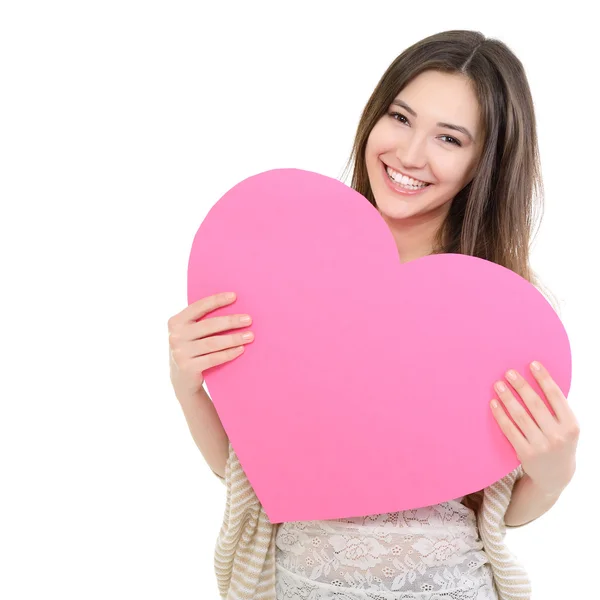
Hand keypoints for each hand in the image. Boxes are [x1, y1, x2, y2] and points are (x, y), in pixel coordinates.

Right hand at [167, 292, 253, 395]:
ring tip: (249, 336)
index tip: (234, 296)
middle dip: (231, 321)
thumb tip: (232, 304)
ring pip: (213, 343)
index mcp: (176, 322)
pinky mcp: (187, 367)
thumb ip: (201, 321)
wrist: (182, 380)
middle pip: (209, 325)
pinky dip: (229, 353)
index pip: (198, 307)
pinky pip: (213, 358)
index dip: (217, 300)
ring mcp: (180, 352)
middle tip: (248, 319)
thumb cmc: (192, 349)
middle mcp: (175, 336)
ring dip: (234, 338)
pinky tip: (241, 349)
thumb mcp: (189, 333)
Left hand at [490, 361, 579, 495]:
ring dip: (507, 398)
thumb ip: (556, 408)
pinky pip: (510, 430)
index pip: (556, 397)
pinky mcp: (525, 453)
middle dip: (521, 386)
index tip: (533, 364)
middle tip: (509, 372)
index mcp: (571, 425)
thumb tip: (537, 378)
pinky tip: (493, 403)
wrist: (556, 475)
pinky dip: (500, 415)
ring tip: (498, 385)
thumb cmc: (559, 441)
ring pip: (520, 416)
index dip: (544, 379)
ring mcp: (541, 445)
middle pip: (535, 404)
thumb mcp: (566, 426)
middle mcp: (558, 435)